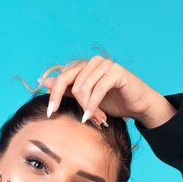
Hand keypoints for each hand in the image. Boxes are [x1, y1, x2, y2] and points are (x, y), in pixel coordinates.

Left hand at [39, 55, 174, 127]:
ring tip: (95, 118)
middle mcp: (93, 62)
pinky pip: (98, 90)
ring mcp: (105, 65)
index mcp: (84, 67)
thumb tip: (44, 82)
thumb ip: (68, 90)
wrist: (137, 105)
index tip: (49, 113)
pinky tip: (94, 116)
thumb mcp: (85, 99)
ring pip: (83, 87)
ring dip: (87, 107)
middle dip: (70, 102)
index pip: (62, 78)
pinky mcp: (116, 71)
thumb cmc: (113, 102)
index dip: (54, 95)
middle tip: (74, 118)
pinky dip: (94, 105)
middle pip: (70, 82)